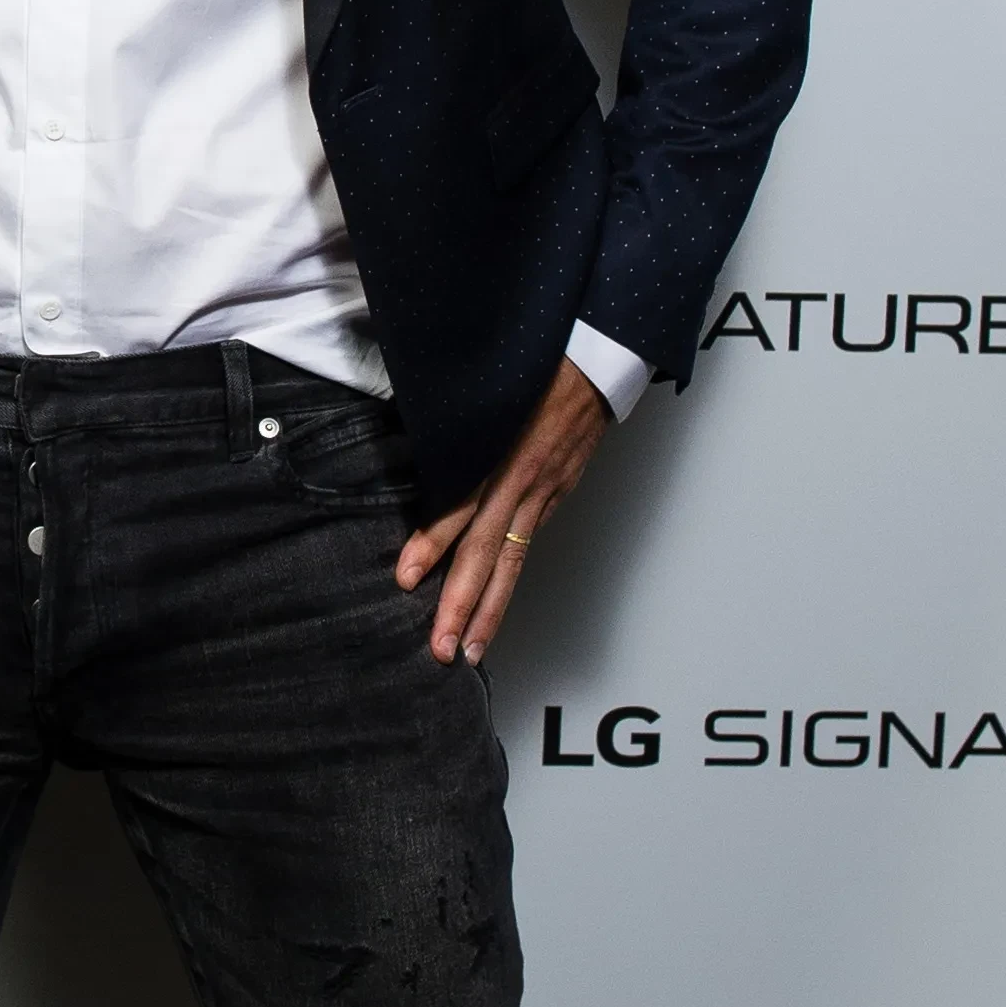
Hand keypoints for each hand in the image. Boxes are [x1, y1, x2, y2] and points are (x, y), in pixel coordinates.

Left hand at [395, 355, 609, 665]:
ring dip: (490, 609)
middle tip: (440, 647)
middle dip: (461, 603)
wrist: (600, 356)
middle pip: (487, 551)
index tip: (406, 576)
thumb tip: (409, 444)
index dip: (433, 542)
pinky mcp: (559, 495)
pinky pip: (528, 544)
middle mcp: (523, 480)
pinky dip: (510, 579)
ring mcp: (545, 492)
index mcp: (502, 450)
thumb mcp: (487, 386)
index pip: (461, 505)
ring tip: (469, 649)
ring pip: (513, 561)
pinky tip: (494, 607)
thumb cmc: (537, 363)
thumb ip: (452, 419)